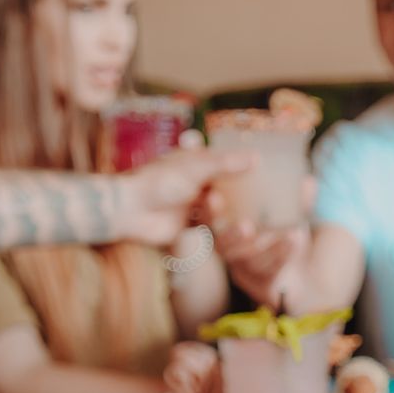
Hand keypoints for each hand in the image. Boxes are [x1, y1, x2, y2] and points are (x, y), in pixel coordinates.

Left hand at [117, 148, 252, 245]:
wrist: (131, 211)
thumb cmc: (159, 181)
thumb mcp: (196, 168)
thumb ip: (226, 164)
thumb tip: (257, 158)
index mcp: (193, 165)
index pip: (223, 164)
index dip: (241, 168)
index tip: (262, 172)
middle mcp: (193, 186)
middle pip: (224, 191)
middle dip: (238, 200)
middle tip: (256, 206)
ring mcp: (189, 208)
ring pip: (219, 214)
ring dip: (228, 217)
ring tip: (238, 221)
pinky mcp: (187, 230)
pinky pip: (211, 233)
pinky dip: (225, 234)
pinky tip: (235, 235)